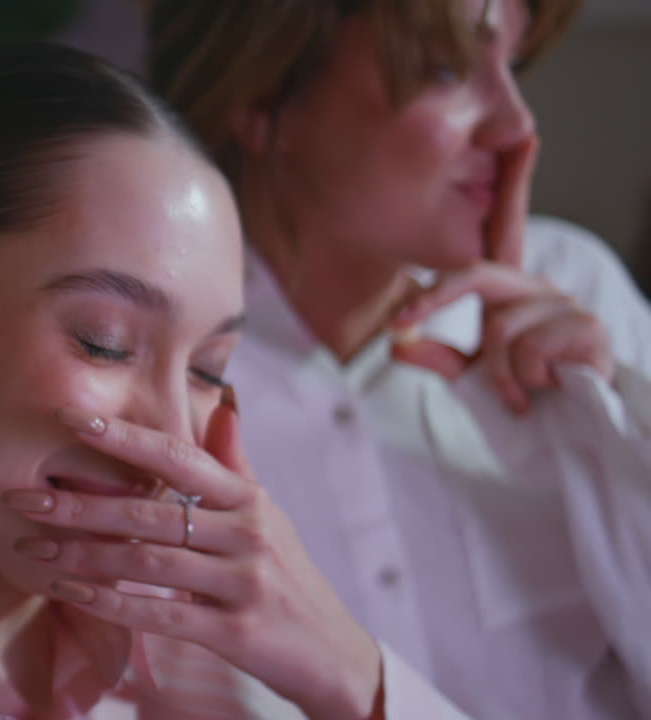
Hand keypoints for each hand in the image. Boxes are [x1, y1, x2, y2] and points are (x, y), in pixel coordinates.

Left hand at [3, 394, 383, 719]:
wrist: (334, 653)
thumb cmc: (287, 576)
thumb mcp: (267, 513)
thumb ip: (236, 462)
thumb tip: (223, 402)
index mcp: (247, 497)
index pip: (178, 455)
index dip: (125, 435)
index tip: (73, 418)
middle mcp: (247, 532)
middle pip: (149, 510)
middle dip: (79, 503)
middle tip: (20, 497)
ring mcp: (243, 583)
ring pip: (147, 562)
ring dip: (82, 556)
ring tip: (32, 549)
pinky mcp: (236, 631)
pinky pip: (161, 614)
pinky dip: (111, 604)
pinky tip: (72, 595)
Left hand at [391, 136, 613, 412]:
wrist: (575, 439)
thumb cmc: (528, 402)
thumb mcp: (472, 378)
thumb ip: (437, 357)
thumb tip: (397, 343)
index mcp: (512, 294)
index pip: (506, 229)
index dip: (517, 181)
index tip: (524, 135)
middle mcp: (539, 290)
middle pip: (477, 275)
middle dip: (434, 300)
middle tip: (399, 324)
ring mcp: (565, 306)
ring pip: (499, 327)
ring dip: (499, 372)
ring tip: (521, 390)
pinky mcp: (588, 330)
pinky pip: (529, 346)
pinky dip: (525, 378)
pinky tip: (547, 387)